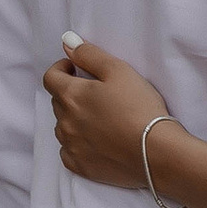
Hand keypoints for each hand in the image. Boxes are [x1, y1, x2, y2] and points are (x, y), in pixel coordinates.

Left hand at [45, 36, 169, 188]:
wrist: (156, 153)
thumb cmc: (140, 108)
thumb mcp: (119, 70)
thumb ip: (89, 54)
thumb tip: (67, 41)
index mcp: (71, 95)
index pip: (50, 77)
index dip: (61, 69)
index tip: (76, 69)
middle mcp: (64, 121)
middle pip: (58, 102)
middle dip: (71, 93)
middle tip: (96, 93)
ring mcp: (70, 146)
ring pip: (63, 127)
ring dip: (74, 119)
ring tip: (99, 119)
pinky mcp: (80, 166)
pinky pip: (69, 151)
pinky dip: (78, 144)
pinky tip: (97, 141)